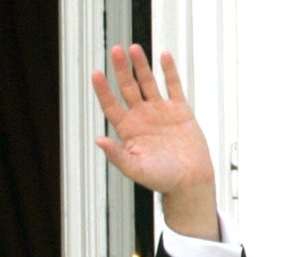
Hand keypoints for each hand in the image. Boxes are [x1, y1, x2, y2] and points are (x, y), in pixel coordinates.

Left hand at [91, 44, 218, 238]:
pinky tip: (163, 56)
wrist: (189, 181)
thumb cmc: (161, 179)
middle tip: (115, 50)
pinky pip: (173, 86)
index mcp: (128, 131)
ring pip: (148, 83)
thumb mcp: (135, 168)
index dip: (103, 90)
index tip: (95, 73)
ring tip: (134, 48)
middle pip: (128, 88)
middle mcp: (141, 118)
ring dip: (141, 66)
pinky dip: (169, 72)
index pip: (111, 106)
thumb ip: (117, 155)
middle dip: (121, 70)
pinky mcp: (180, 110)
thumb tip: (98, 141)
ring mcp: (160, 112)